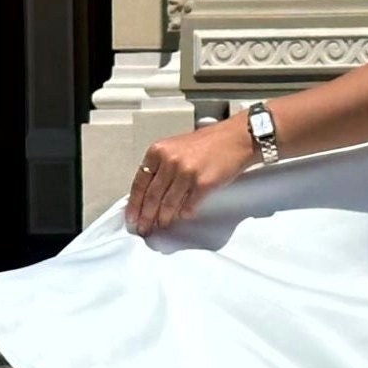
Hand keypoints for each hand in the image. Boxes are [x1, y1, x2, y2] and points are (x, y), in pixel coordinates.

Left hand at [125, 117, 257, 235]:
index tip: (131, 217)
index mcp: (158, 151)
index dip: (134, 204)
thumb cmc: (208, 144)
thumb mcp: (176, 148)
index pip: (139, 183)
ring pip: (168, 204)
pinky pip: (189, 206)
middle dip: (146, 217)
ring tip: (162, 225)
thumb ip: (161, 167)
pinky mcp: (203, 184)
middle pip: (152, 196)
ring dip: (164, 218)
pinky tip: (183, 216)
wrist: (235, 139)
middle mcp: (170, 161)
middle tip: (143, 228)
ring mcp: (186, 172)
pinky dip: (184, 213)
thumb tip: (149, 194)